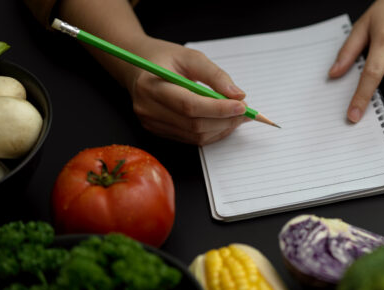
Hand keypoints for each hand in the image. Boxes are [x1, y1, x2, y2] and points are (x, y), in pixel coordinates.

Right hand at [127, 37, 247, 144]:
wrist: (138, 65)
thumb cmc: (165, 58)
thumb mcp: (191, 57)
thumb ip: (215, 75)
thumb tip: (237, 95)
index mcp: (152, 86)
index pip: (190, 105)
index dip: (219, 108)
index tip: (242, 106)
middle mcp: (148, 108)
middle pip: (194, 124)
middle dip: (225, 120)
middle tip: (246, 112)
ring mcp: (151, 123)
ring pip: (195, 135)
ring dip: (221, 128)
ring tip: (237, 116)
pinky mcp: (158, 130)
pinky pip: (190, 138)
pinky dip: (211, 133)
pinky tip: (222, 122)